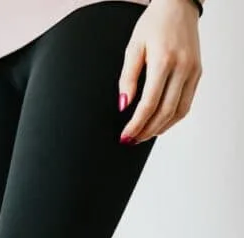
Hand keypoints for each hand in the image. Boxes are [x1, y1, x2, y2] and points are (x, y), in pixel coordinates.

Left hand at [119, 0, 201, 143]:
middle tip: (132, 140)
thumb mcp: (134, 47)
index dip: (136, 124)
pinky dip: (172, 118)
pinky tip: (159, 123)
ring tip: (144, 135)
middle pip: (165, 112)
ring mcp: (193, 71)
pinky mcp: (198, 73)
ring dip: (160, 128)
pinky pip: (186, 104)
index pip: (149, 104)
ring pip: (178, 112)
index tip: (125, 136)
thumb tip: (123, 106)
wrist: (179, 5)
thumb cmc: (154, 23)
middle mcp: (182, 67)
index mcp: (164, 61)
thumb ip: (127, 78)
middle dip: (146, 131)